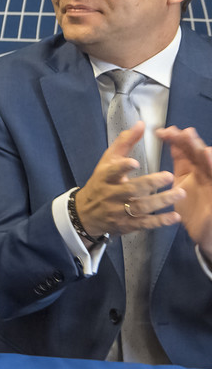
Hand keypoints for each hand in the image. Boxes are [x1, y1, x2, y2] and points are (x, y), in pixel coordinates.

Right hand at [74, 121, 183, 237]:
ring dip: (161, 201)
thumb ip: (124, 142)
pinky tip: (174, 216)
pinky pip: (145, 223)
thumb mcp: (107, 161)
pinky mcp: (127, 225)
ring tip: (180, 193)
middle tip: (169, 176)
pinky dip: (160, 221)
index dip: (122, 167)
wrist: (86, 213)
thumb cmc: (101, 182)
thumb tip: (140, 124)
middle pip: (131, 190)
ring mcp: (119, 211)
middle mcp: (111, 194)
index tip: (135, 162)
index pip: (112, 171)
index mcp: (105, 176)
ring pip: (141, 207)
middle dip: (150, 183)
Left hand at [159, 125, 211, 256]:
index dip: (175, 141)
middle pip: (198, 156)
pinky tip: (208, 157)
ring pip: (210, 166)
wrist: (206, 236)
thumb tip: (173, 145)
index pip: (185, 152)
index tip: (161, 132)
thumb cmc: (194, 211)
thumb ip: (180, 166)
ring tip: (198, 144)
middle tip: (182, 132)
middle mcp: (204, 175)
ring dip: (205, 155)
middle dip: (190, 143)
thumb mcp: (182, 186)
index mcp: (193, 172)